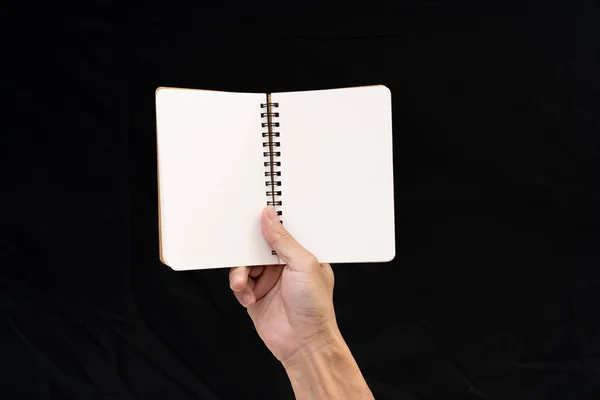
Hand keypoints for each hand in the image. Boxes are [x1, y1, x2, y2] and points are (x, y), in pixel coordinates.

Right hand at [229, 205, 337, 362]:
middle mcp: (283, 265)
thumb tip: (269, 216)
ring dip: (240, 273)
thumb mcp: (303, 264)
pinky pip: (239, 283)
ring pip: (244, 264)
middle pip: (257, 247)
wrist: (304, 343)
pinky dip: (240, 289)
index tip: (253, 213)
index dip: (268, 222)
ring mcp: (269, 281)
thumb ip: (283, 240)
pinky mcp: (255, 296)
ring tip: (241, 284)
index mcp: (300, 254)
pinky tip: (249, 298)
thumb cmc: (314, 306)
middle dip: (246, 249)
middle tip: (239, 249)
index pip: (281, 231)